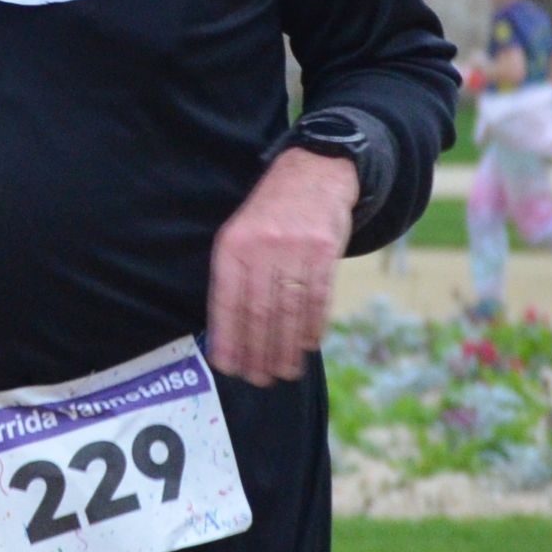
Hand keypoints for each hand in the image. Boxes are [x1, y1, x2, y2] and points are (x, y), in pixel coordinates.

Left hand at [206, 148, 354, 385]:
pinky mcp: (325, 251)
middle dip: (256, 351)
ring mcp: (295, 250)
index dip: (227, 337)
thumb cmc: (270, 213)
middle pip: (258, 311)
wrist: (313, 173)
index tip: (226, 365)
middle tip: (257, 379)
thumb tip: (228, 327)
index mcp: (232, 247)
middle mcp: (261, 249)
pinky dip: (311, 326)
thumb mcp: (239, 233)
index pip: (226, 301)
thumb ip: (235, 274)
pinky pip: (318, 297)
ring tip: (282, 371)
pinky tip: (306, 346)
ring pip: (288, 310)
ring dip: (285, 347)